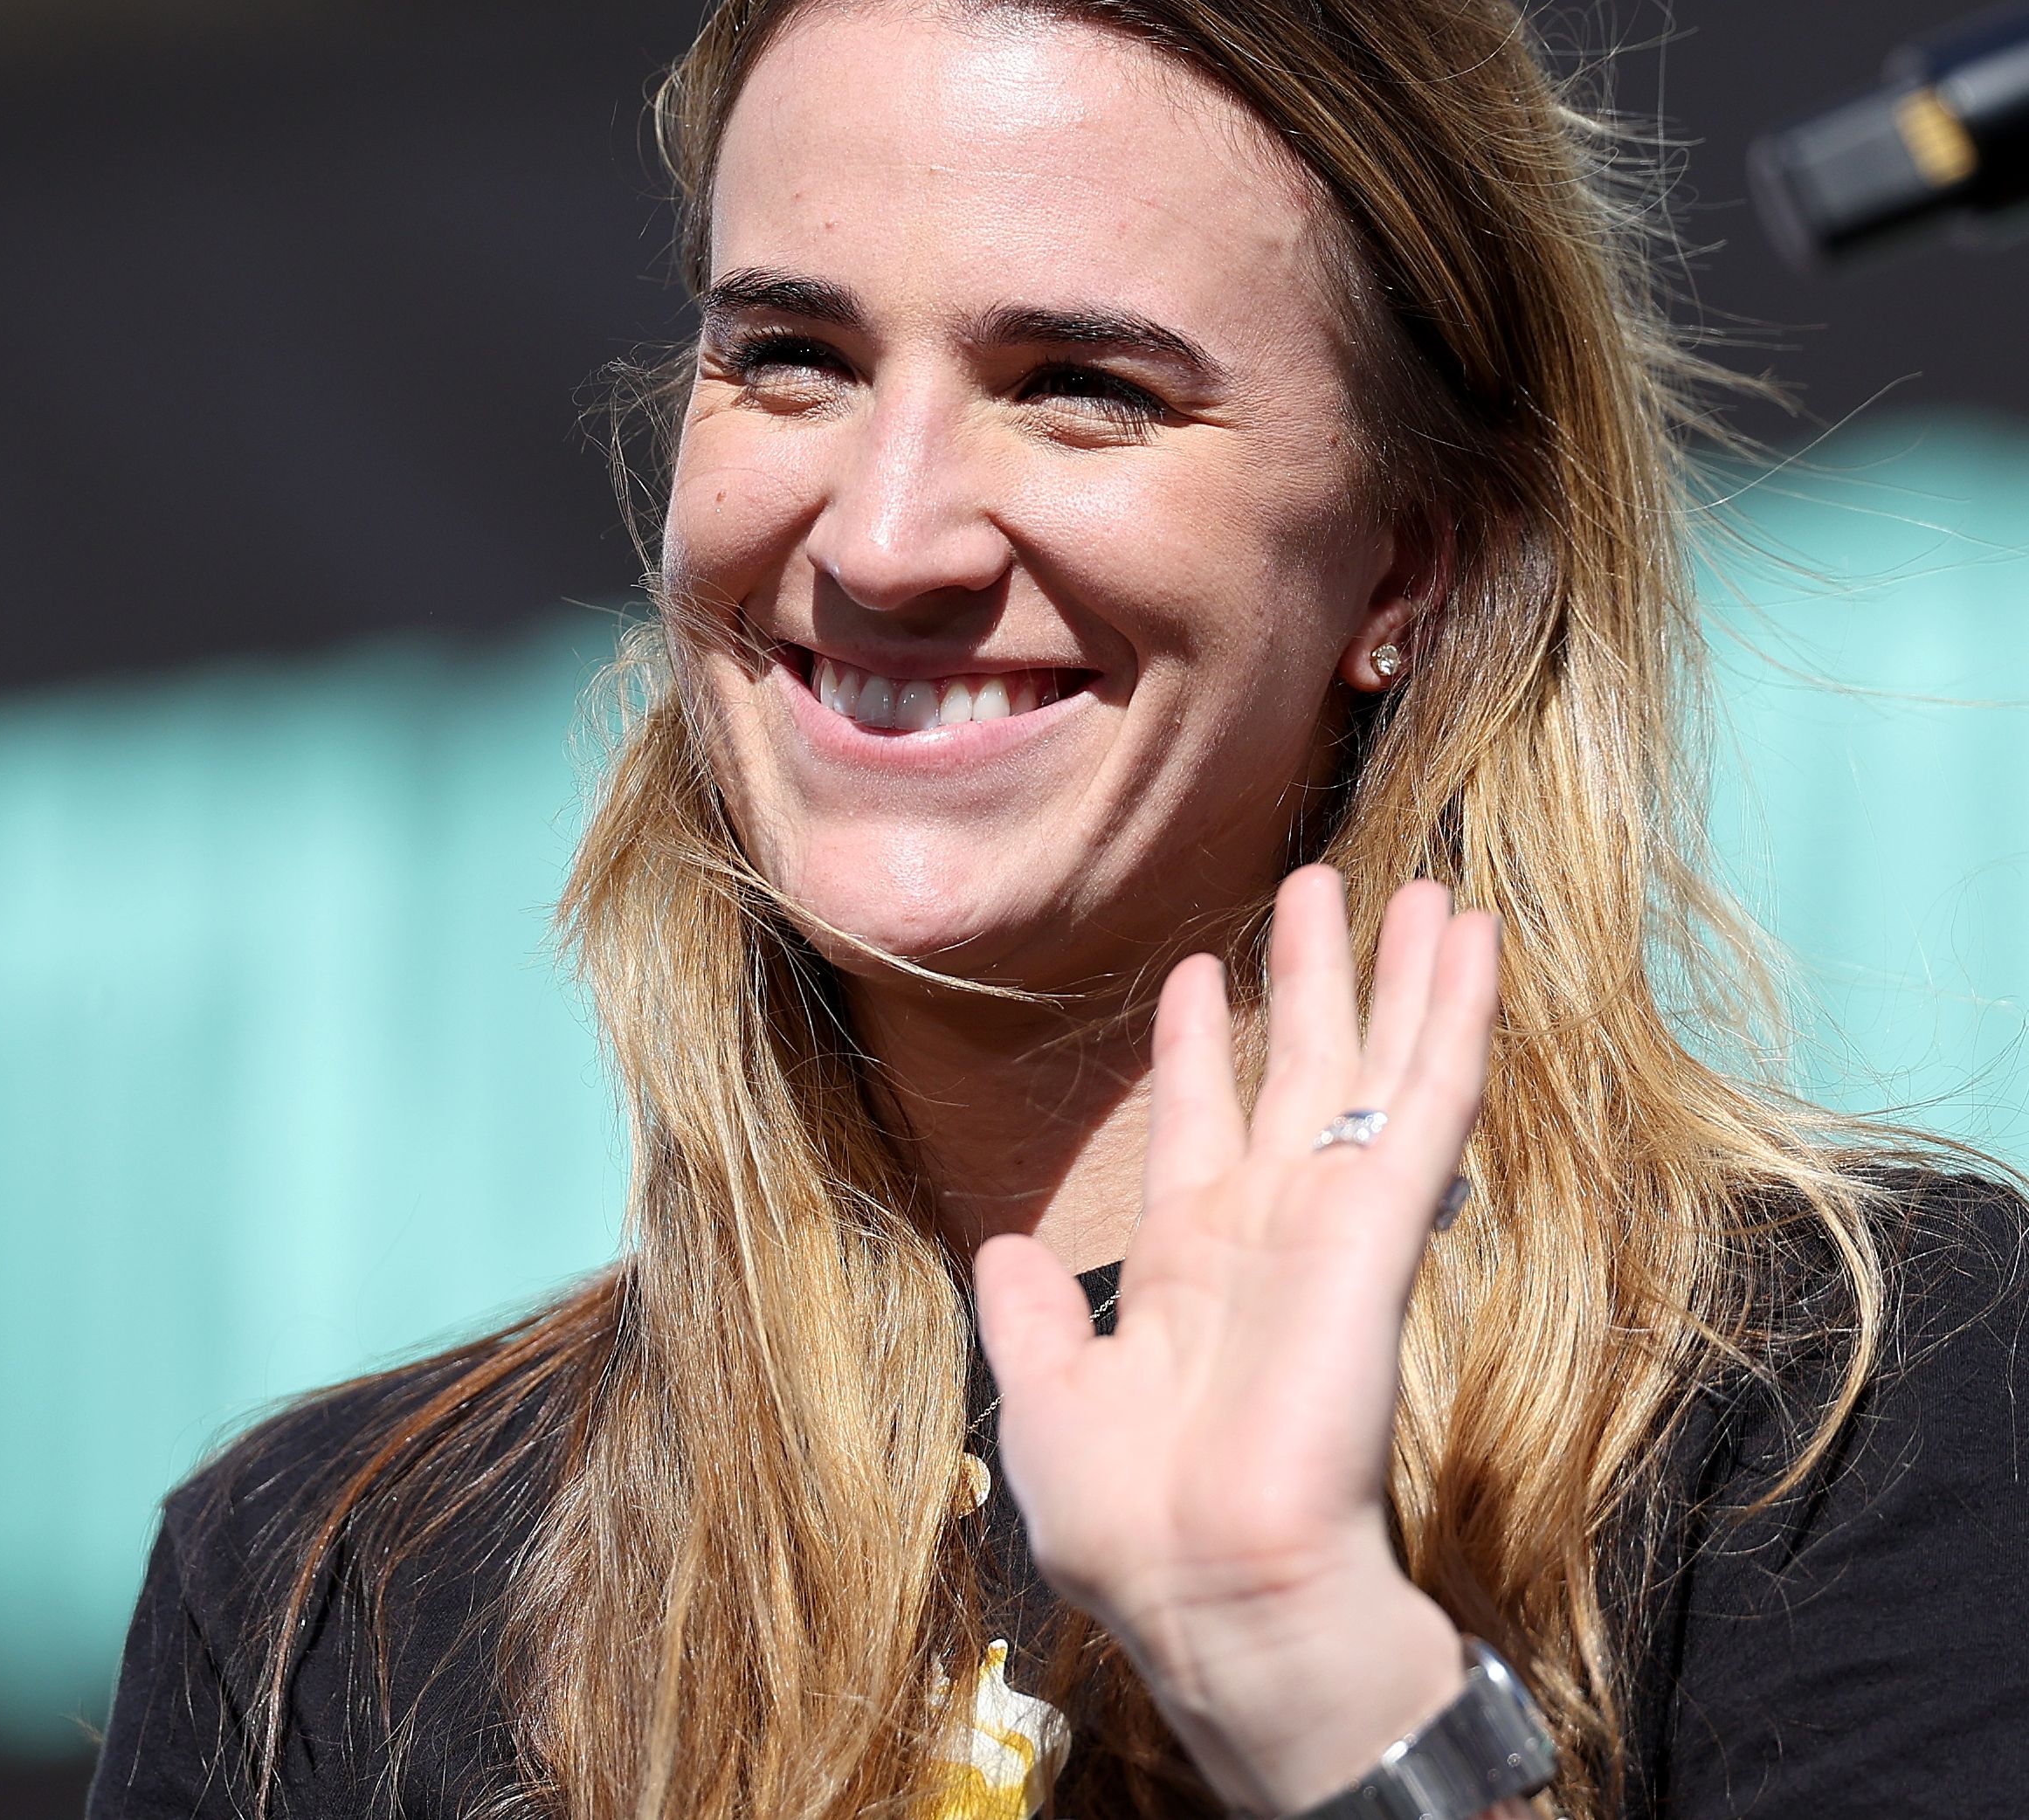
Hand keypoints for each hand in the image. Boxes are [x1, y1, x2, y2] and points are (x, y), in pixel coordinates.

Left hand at [977, 867, 1496, 1813]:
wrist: (1210, 1587)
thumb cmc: (1131, 1523)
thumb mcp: (1049, 1401)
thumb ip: (1030, 1318)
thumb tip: (1000, 1248)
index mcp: (1187, 1268)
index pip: (1201, 1127)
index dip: (1200, 1048)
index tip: (1199, 972)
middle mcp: (1265, 1231)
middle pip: (1296, 1074)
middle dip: (1312, 981)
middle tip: (1324, 884)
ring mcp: (1329, 1222)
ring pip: (1373, 1069)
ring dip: (1402, 978)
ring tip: (1425, 890)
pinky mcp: (1379, 1228)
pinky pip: (1422, 1102)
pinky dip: (1451, 1018)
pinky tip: (1472, 944)